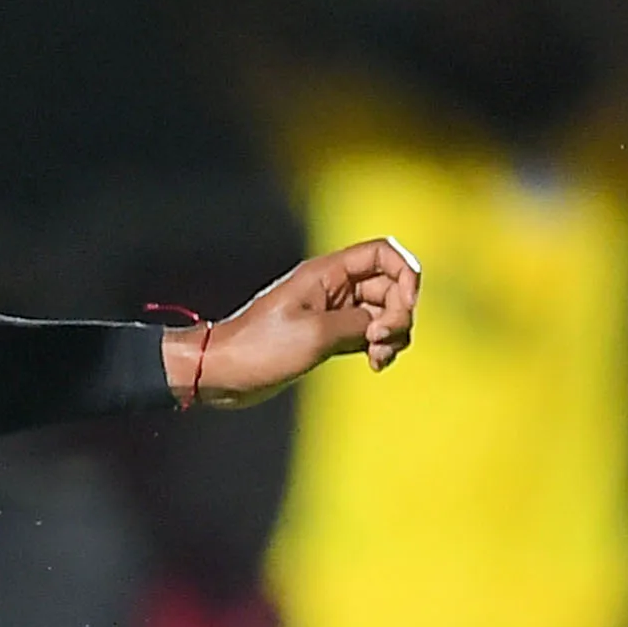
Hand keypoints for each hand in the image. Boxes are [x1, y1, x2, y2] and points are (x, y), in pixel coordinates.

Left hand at [173, 238, 421, 408]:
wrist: (221, 372)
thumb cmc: (258, 348)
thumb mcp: (316, 334)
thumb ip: (360, 323)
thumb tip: (385, 323)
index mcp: (327, 273)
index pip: (384, 254)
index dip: (406, 275)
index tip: (403, 308)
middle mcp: (334, 287)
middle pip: (391, 286)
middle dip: (399, 314)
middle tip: (380, 341)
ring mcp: (334, 312)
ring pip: (384, 313)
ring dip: (392, 335)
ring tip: (377, 356)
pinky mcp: (331, 335)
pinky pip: (370, 333)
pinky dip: (379, 346)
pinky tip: (375, 363)